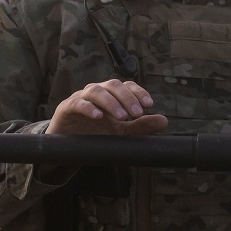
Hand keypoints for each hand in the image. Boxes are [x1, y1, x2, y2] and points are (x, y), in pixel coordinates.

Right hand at [45, 79, 167, 134]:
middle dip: (127, 97)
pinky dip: (88, 107)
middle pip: (113, 85)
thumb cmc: (95, 133)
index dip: (138, 92)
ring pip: (96, 91)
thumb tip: (164, 121)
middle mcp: (97, 92)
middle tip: (137, 113)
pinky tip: (98, 116)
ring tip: (121, 116)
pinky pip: (77, 103)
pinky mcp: (66, 108)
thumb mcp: (120, 132)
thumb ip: (140, 126)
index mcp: (110, 95)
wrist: (68, 145)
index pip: (127, 86)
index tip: (149, 105)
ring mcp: (80, 98)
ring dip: (110, 101)